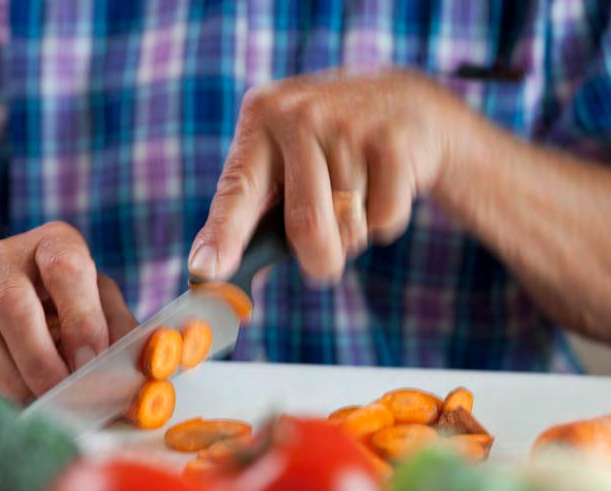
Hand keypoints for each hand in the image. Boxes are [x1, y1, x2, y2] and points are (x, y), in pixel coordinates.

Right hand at [0, 222, 137, 402]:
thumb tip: (140, 364)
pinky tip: (12, 399)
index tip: (91, 362)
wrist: (2, 297)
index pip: (65, 268)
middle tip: (63, 392)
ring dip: (10, 378)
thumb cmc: (66, 300)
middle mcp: (6, 257)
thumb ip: (121, 326)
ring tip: (39, 402)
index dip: (81, 320)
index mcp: (55, 243)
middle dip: (40, 358)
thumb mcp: (101, 299)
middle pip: (13, 304)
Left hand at [189, 70, 465, 282]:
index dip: (222, 235)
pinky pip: (384, 217)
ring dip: (354, 231)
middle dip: (320, 260)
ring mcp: (349, 123)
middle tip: (324, 260)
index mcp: (261, 118)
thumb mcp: (283, 157)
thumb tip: (210, 271)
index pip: (238, 190)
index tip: (207, 270)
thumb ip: (251, 211)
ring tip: (358, 190)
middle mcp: (300, 114)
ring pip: (349, 226)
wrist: (404, 100)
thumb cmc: (327, 145)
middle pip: (306, 226)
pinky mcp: (393, 139)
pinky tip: (382, 182)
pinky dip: (383, 219)